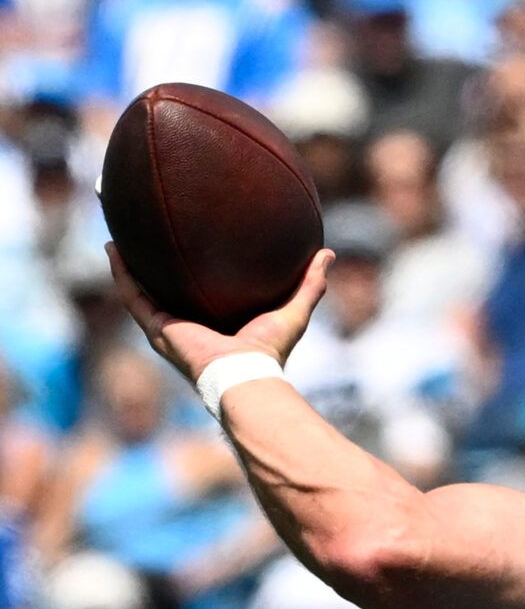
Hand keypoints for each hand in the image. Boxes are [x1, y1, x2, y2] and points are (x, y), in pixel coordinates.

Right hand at [108, 244, 332, 384]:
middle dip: (155, 264)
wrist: (244, 374)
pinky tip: (113, 248)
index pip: (201, 292)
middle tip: (146, 233)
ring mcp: (168, 329)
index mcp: (216, 323)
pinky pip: (133, 297)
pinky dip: (122, 274)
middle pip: (166, 289)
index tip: (190, 243)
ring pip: (141, 291)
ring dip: (128, 265)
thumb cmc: (270, 350)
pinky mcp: (157, 330)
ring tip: (118, 235)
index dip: (193, 271)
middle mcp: (188, 326)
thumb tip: (327, 253)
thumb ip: (310, 283)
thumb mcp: (293, 309)